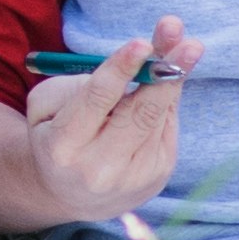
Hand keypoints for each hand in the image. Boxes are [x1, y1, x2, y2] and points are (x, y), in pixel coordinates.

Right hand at [20, 15, 201, 219]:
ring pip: (158, 116)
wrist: (68, 195)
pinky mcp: (157, 176)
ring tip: (187, 47)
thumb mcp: (47, 105)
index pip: (97, 100)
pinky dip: (165, 102)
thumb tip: (130, 64)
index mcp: (63, 145)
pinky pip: (166, 126)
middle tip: (191, 45)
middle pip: (141, 113)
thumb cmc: (55, 134)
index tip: (142, 44)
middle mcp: (100, 167)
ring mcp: (134, 176)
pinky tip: (157, 91)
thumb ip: (82, 82)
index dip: (122, 69)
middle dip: (167, 75)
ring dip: (174, 79)